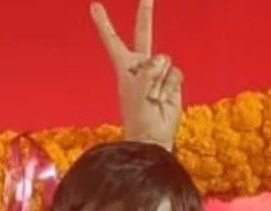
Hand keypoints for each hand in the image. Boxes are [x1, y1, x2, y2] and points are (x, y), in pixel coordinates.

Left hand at [91, 0, 182, 149]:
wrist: (153, 137)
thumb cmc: (138, 116)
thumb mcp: (136, 90)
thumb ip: (148, 70)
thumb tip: (162, 61)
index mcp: (124, 67)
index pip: (113, 40)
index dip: (104, 24)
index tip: (94, 6)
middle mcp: (141, 66)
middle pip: (144, 34)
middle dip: (145, 13)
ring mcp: (158, 73)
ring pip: (164, 60)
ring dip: (160, 81)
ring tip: (153, 98)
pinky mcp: (173, 81)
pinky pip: (176, 73)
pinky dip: (171, 87)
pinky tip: (164, 99)